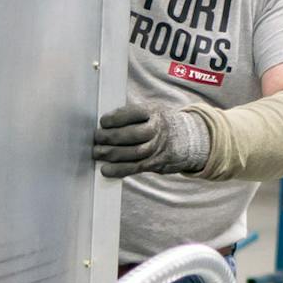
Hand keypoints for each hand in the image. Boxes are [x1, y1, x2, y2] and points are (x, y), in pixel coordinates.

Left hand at [92, 102, 209, 178]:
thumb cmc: (158, 124)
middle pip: (132, 135)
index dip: (116, 118)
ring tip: (97, 152)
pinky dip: (118, 170)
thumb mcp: (150, 111)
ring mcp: (156, 149)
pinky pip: (134, 168)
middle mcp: (157, 131)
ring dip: (112, 154)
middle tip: (97, 137)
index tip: (103, 121)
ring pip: (132, 153)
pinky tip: (105, 170)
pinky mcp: (153, 164)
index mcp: (154, 113)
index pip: (134, 114)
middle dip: (111, 137)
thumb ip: (131, 115)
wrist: (185, 140)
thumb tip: (103, 124)